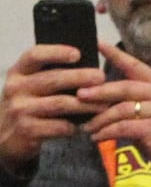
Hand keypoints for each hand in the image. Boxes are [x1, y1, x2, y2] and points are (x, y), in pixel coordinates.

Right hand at [0, 44, 106, 173]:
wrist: (5, 134)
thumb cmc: (28, 103)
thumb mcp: (31, 84)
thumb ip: (51, 73)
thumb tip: (89, 64)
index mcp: (19, 72)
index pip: (34, 55)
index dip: (56, 52)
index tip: (77, 54)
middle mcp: (16, 88)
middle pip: (52, 79)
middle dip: (80, 77)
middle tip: (101, 77)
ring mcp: (20, 110)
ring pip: (60, 104)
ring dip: (86, 104)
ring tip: (105, 104)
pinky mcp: (28, 130)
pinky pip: (59, 126)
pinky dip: (76, 125)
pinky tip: (87, 125)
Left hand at [78, 43, 150, 175]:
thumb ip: (133, 99)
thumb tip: (99, 93)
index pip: (136, 66)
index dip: (116, 55)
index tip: (98, 43)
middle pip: (125, 87)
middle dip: (100, 92)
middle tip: (79, 95)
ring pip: (121, 109)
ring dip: (100, 118)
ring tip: (87, 127)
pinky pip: (123, 127)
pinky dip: (107, 132)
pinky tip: (97, 138)